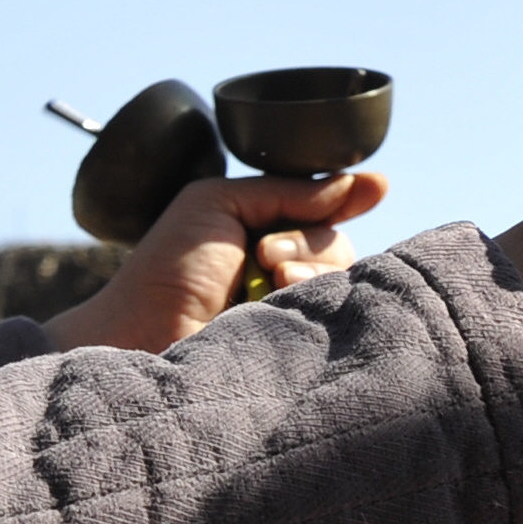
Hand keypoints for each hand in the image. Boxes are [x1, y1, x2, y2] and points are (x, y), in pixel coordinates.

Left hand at [46, 169, 387, 355]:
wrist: (144, 334)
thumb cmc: (168, 269)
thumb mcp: (218, 204)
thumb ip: (285, 191)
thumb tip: (354, 184)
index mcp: (261, 227)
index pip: (320, 207)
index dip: (348, 196)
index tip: (378, 188)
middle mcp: (281, 265)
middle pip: (336, 238)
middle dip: (306, 239)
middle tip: (263, 256)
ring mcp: (289, 304)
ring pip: (341, 272)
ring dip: (309, 266)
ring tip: (268, 279)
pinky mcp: (297, 339)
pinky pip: (337, 308)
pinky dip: (313, 294)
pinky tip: (283, 298)